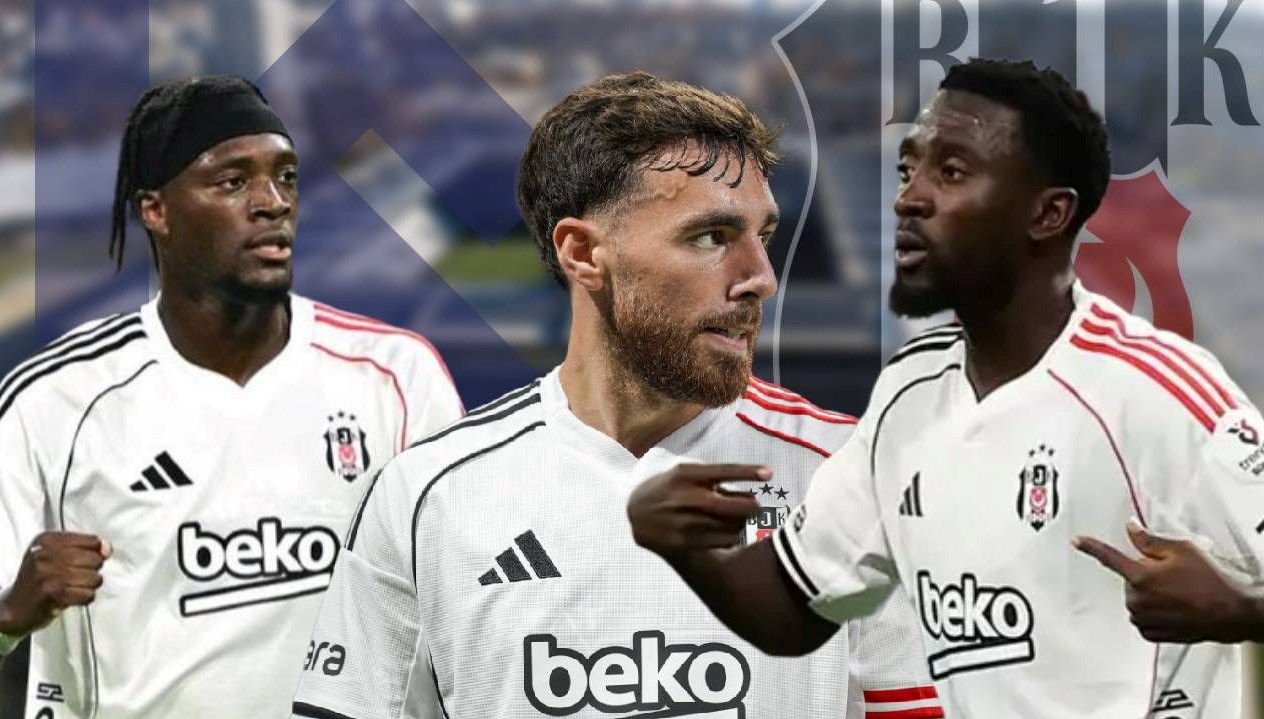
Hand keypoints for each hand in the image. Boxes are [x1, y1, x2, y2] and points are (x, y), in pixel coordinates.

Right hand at [0, 532, 111, 636]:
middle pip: (95, 560)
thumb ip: (84, 548)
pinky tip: (73, 598)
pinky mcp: (50, 593)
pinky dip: (85, 598)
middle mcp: (45, 553)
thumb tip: (108, 549)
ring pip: (93, 578)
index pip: (92, 540)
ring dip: (90, 586)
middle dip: (93, 571)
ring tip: (75, 588)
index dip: (98, 552)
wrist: (15, 606)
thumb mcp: (55, 555)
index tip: (88, 562)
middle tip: (78, 578)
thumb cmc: (40, 578)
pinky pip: (87, 594)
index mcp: (47, 539)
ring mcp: (46, 573)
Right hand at [628, 463, 767, 555]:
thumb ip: (713, 480)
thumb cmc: (668, 488)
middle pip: (730, 506)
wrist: (635, 513)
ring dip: (741, 523)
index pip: (723, 472)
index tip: (769, 473)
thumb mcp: (684, 473)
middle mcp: (684, 498)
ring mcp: (682, 522)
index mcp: (685, 475)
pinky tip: (726, 532)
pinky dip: (731, 537)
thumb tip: (750, 492)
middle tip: (756, 506)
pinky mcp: (682, 543)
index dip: (748, 472)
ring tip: (735, 519)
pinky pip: (721, 542)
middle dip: (751, 506)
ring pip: (729, 526)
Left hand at [1074, 520, 1256, 642]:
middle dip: (1144, 574)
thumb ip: (1149, 540)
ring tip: (1177, 593)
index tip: (1078, 542)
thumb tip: (1131, 530)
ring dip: (1149, 594)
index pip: (1109, 557)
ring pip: (1135, 598)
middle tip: (1171, 576)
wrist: (1229, 613)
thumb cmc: (1209, 583)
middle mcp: (1137, 599)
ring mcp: (1143, 618)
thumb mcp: (1180, 550)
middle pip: (1128, 579)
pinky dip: (1153, 611)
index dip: (1092, 548)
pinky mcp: (1151, 632)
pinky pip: (1143, 616)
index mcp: (1140, 576)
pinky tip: (1173, 607)